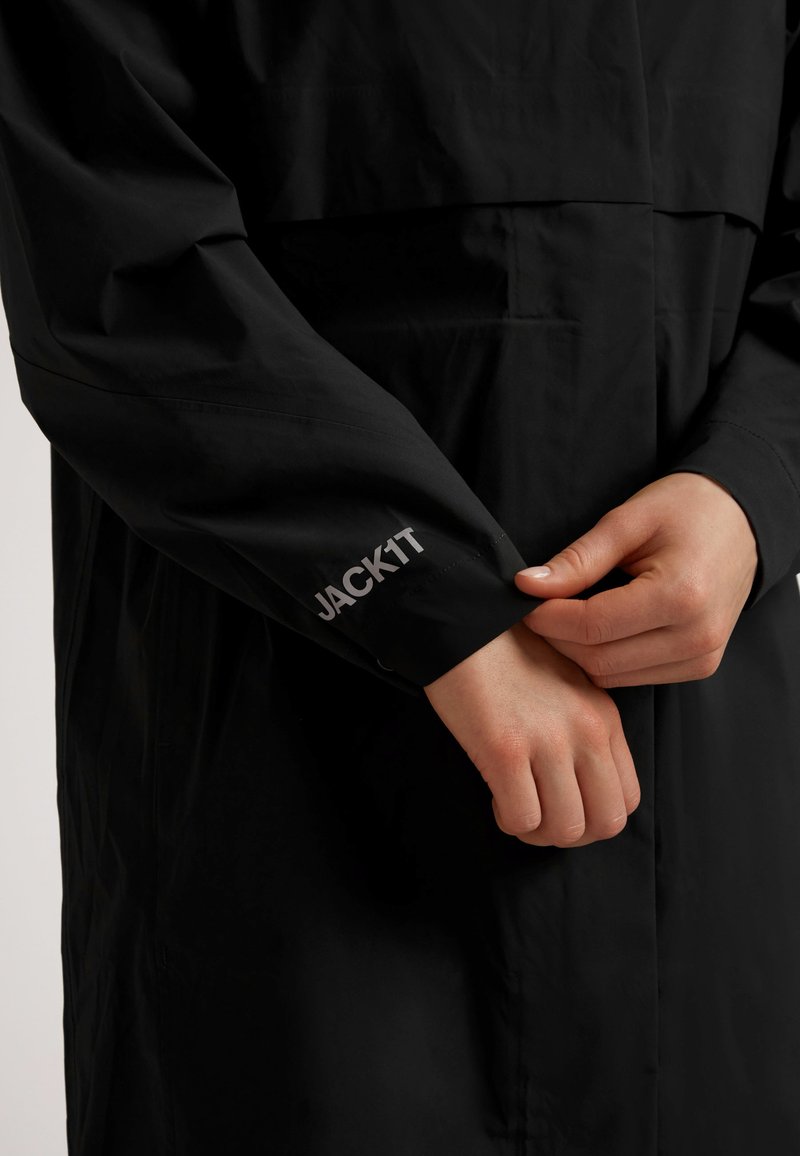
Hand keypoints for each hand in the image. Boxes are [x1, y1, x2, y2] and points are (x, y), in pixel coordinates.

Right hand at [423, 620, 639, 847]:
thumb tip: (575, 786)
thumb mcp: (565, 686)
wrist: (463, 621)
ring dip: (537, 832)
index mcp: (604, 717)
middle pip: (605, 823)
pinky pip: (522, 818)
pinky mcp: (505, 748)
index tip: (561, 804)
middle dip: (570, 833)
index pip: (627, 797)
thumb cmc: (506, 655)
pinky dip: (508, 819)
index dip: (594, 817)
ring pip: (565, 829)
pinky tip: (494, 796)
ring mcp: (548, 741)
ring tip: (514, 807)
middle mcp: (586, 731)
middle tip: (539, 817)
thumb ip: (581, 730)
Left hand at [513, 472, 758, 687]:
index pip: (592, 626)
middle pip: (599, 659)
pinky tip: (595, 629)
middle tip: (537, 608)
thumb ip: (578, 559)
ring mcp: (702, 657)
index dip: (548, 617)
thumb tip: (527, 585)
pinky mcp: (700, 665)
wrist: (743, 519)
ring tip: (564, 616)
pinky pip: (633, 677)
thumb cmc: (688, 509)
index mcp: (681, 596)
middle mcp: (697, 637)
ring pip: (611, 676)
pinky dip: (605, 658)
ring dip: (578, 652)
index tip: (524, 599)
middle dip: (558, 637)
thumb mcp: (628, 521)